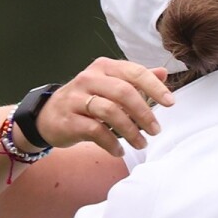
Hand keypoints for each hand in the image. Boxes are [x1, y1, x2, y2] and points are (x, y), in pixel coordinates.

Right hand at [39, 59, 175, 155]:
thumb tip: (163, 72)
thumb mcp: (110, 84)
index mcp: (104, 67)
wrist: (48, 115)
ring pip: (110, 111)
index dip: (154, 87)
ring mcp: (77, 98)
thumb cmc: (86, 100)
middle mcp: (89, 78)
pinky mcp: (69, 120)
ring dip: (130, 131)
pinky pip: (95, 131)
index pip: (134, 72)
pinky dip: (111, 143)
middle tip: (156, 130)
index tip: (170, 103)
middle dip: (144, 113)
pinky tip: (120, 151)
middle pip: (123, 92)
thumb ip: (136, 79)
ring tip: (141, 143)